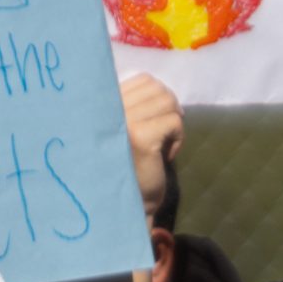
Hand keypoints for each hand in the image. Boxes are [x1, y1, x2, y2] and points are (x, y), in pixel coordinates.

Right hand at [120, 73, 184, 215]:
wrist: (125, 202)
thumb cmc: (129, 166)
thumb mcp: (127, 128)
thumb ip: (137, 105)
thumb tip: (162, 88)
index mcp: (105, 102)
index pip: (143, 79)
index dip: (158, 97)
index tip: (157, 122)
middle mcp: (109, 107)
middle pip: (157, 88)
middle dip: (168, 109)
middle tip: (164, 134)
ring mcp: (123, 120)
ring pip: (167, 101)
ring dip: (173, 123)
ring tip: (163, 145)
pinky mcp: (140, 136)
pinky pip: (174, 122)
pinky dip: (178, 138)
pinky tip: (165, 157)